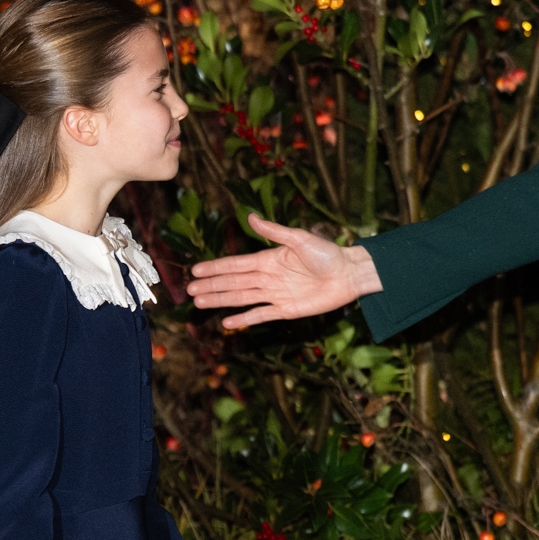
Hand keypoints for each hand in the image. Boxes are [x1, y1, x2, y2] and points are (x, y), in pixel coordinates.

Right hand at [185, 214, 383, 331]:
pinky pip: (260, 315)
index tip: (196, 270)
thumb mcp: (299, 238)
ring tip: (200, 304)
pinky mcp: (286, 310)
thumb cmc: (328, 253)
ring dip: (221, 301)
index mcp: (268, 259)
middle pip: (233, 283)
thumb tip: (249, 217)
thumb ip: (273, 231)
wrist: (349, 275)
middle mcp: (268, 278)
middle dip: (211, 287)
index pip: (235, 265)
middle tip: (190, 291)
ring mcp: (275, 295)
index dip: (215, 268)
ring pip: (242, 299)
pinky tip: (227, 323)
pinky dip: (244, 319)